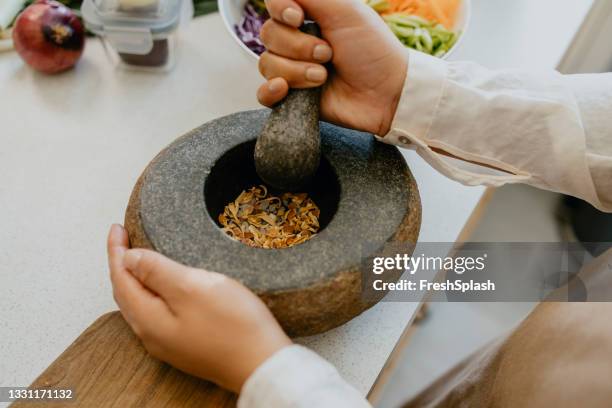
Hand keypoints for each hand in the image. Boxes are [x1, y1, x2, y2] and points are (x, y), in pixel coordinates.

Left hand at [106, 224, 291, 392]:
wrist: (262, 364)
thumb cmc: (233, 324)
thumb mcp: (193, 287)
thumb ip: (157, 271)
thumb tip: (129, 258)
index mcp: (148, 319)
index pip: (121, 279)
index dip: (116, 251)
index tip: (116, 228)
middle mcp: (152, 335)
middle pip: (127, 294)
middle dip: (122, 264)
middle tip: (123, 239)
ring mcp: (169, 343)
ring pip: (141, 306)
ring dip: (136, 280)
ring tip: (139, 258)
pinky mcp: (187, 345)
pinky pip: (157, 314)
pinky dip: (152, 293)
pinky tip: (163, 287)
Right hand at [257, 0, 407, 134]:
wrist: (386, 94)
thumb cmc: (373, 50)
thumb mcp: (345, 10)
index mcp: (309, 16)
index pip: (274, 4)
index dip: (280, 9)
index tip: (298, 17)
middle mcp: (297, 41)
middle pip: (269, 35)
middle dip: (298, 46)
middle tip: (328, 54)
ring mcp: (293, 70)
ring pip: (268, 64)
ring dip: (296, 71)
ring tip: (323, 77)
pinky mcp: (292, 99)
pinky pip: (263, 95)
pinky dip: (270, 91)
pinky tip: (285, 90)